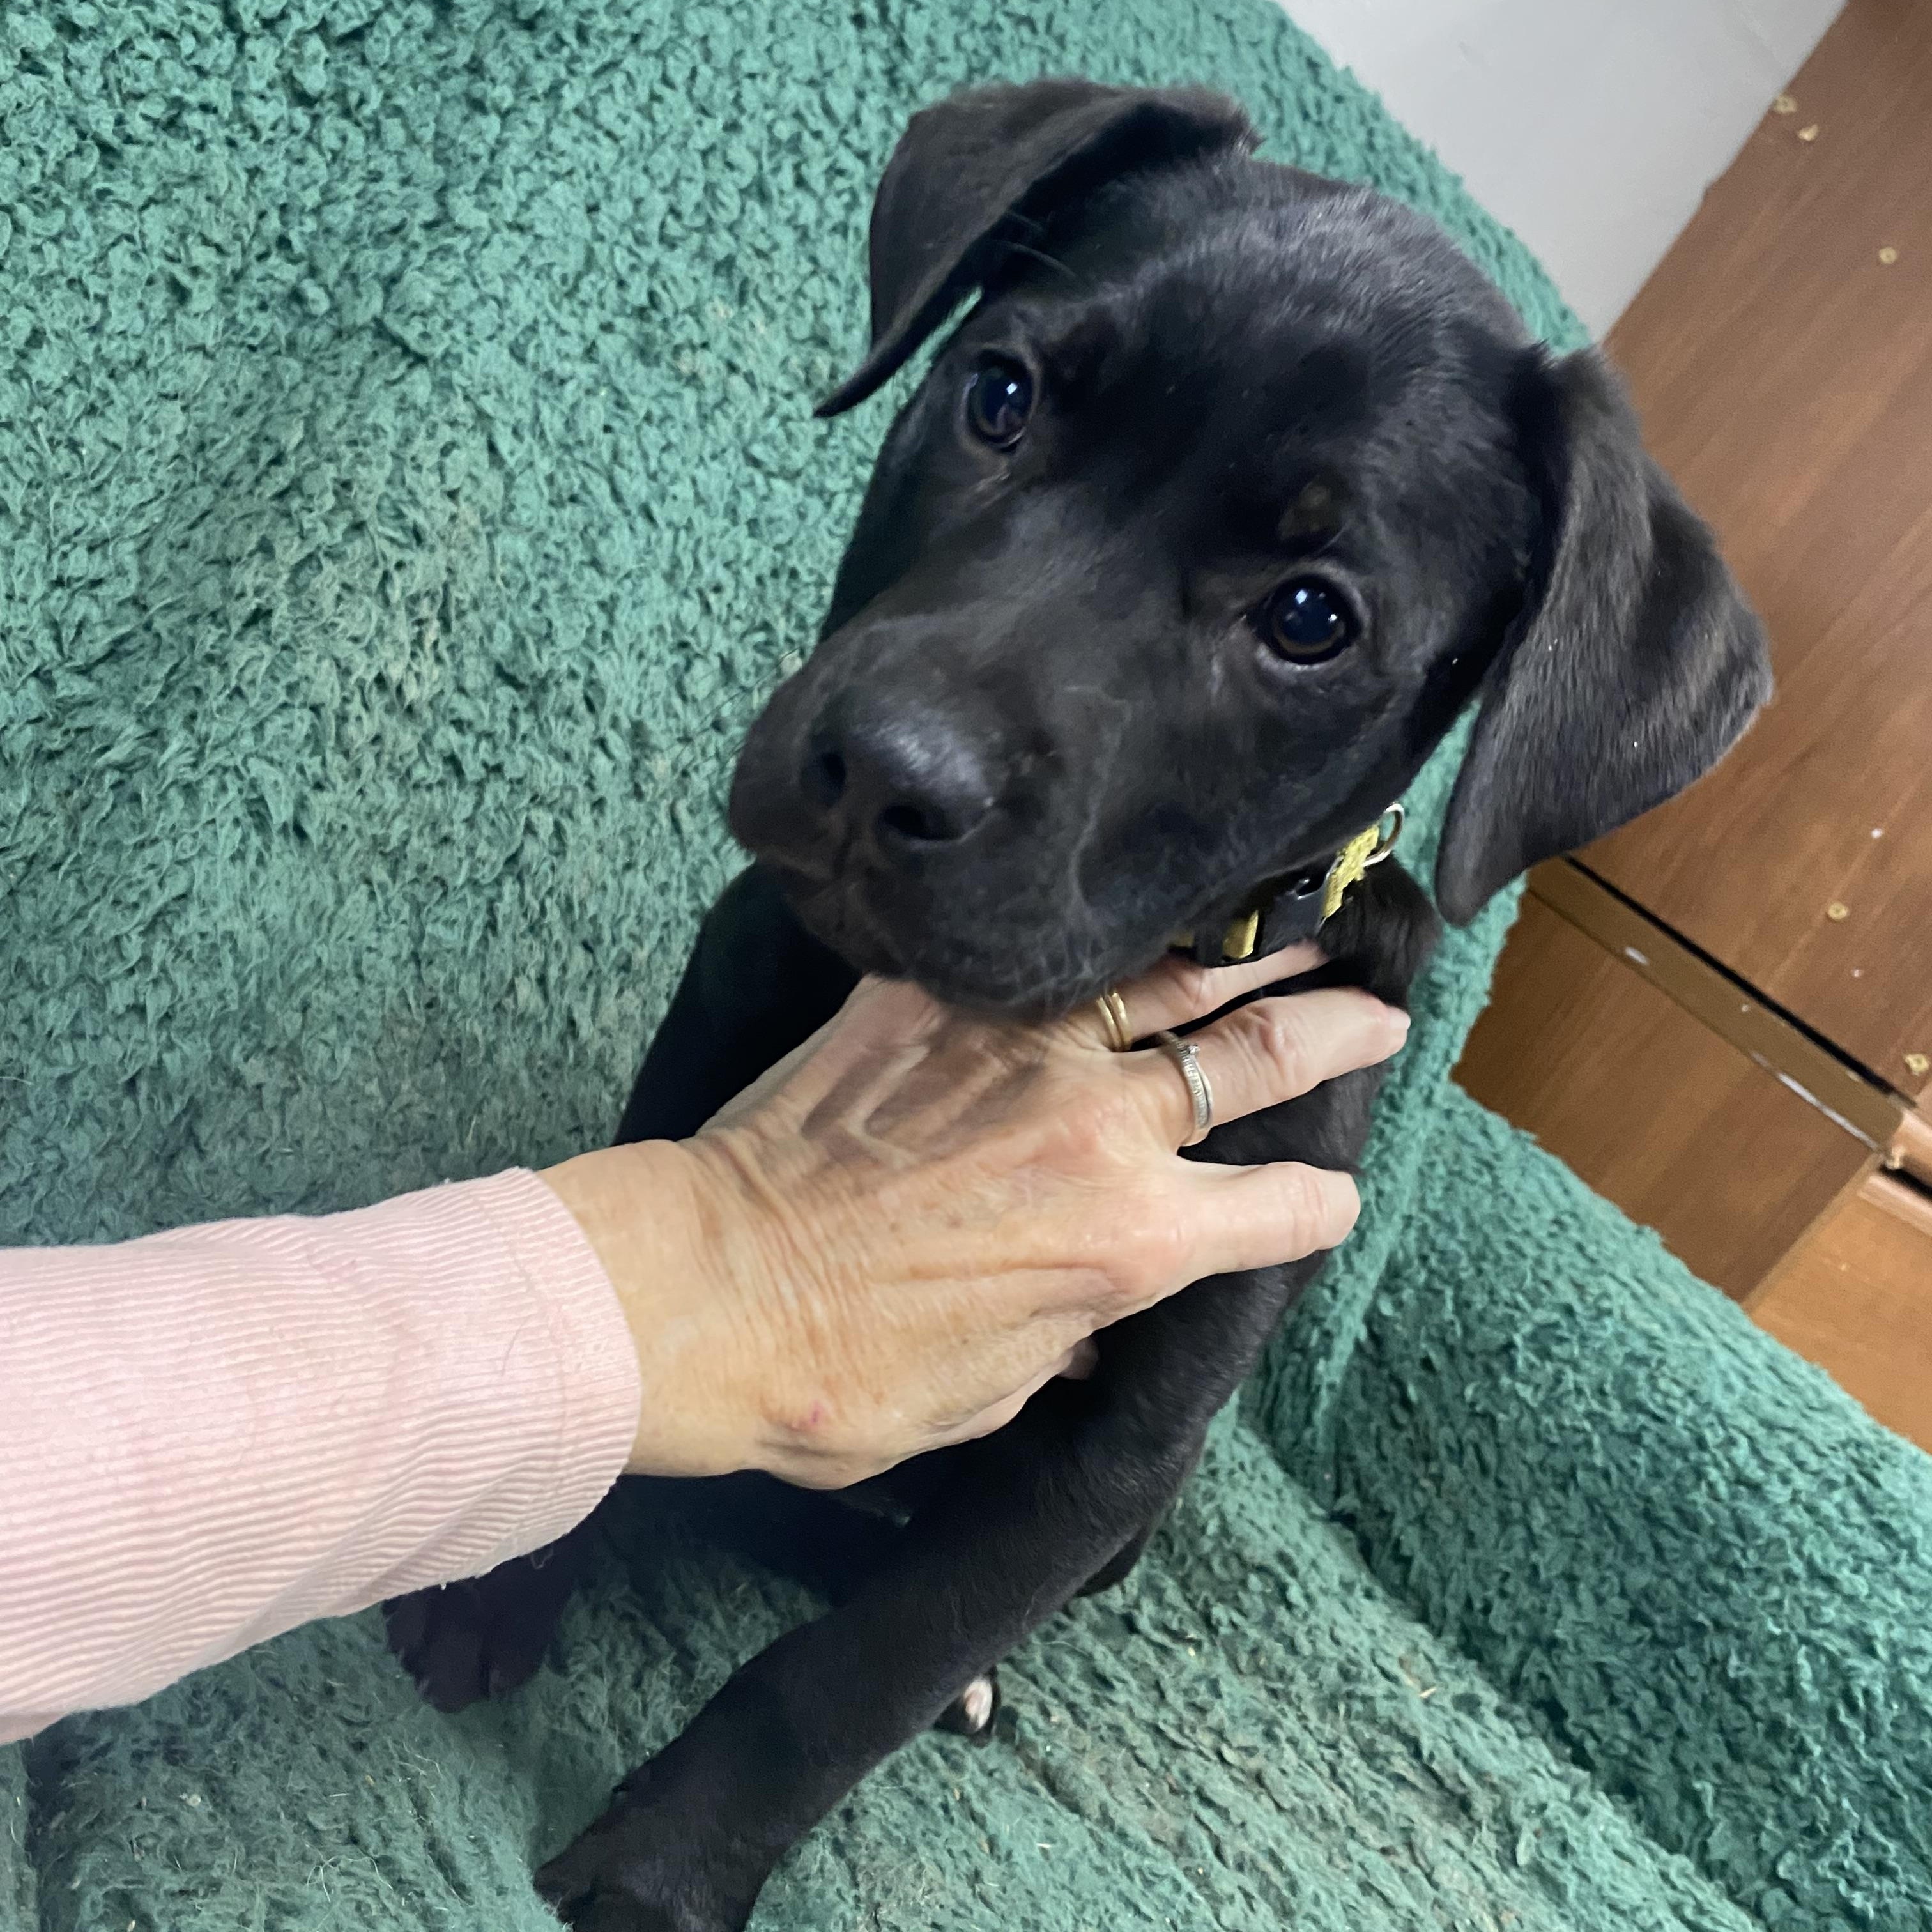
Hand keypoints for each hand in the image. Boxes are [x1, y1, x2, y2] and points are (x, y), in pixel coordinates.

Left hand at [540, 946, 1407, 1487]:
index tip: (1327, 1198)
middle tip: (1380, 1013)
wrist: (708, 1293)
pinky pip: (1046, 962)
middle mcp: (1097, 1129)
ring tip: (1301, 935)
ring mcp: (1019, 1049)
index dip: (1317, 1207)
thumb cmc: (843, 1380)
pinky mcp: (934, 1003)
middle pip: (1255, 1063)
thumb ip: (1065, 1337)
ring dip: (1248, 961)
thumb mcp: (987, 1394)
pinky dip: (1109, 947)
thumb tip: (1092, 1322)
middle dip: (1334, 1035)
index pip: (1280, 1211)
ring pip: (1167, 983)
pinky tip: (1137, 925)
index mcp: (1129, 1241)